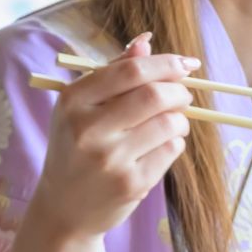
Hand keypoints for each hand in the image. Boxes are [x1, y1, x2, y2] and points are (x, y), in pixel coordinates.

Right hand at [31, 33, 196, 241]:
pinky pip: (171, 151)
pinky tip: (159, 148)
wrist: (63, 208)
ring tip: (170, 124)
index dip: (167, 64)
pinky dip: (175, 144)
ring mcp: (110, 159)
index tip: (187, 64)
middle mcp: (88, 128)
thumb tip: (146, 42)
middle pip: (155, 95)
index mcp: (73, 101)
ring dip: (180, 120)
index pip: (131, 71)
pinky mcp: (131, 183)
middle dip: (180, 92)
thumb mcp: (82, 107)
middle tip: (182, 96)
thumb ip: (113, 72)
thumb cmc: (77, 148)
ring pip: (170, 124)